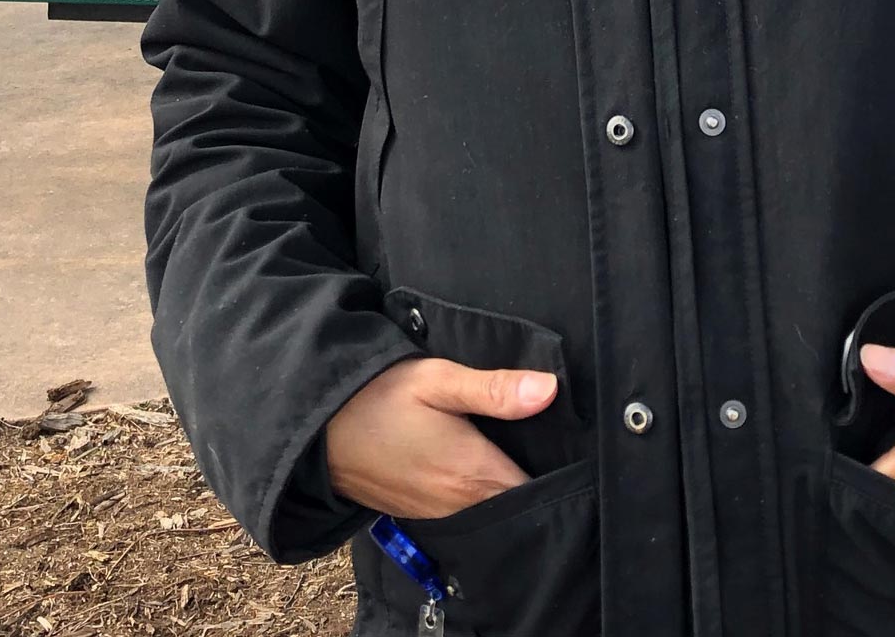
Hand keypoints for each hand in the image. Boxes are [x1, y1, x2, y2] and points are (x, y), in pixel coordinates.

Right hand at [325, 358, 558, 519]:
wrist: (317, 427)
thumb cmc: (379, 396)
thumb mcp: (438, 380)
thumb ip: (494, 389)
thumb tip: (549, 389)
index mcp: (472, 473)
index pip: (535, 490)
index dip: (561, 473)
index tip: (577, 449)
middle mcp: (459, 504)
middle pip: (516, 502)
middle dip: (538, 480)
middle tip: (556, 446)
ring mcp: (437, 513)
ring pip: (491, 509)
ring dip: (508, 488)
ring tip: (525, 452)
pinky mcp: (419, 511)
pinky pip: (466, 512)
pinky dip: (481, 495)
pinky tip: (483, 466)